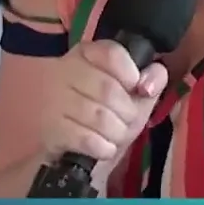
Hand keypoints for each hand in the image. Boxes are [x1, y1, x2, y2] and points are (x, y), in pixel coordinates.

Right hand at [39, 40, 169, 161]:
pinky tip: (102, 148)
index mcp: (87, 54)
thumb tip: (147, 85)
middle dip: (127, 113)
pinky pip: (86, 139)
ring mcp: (54, 100)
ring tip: (114, 136)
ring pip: (99, 116)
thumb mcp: (135, 95)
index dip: (130, 74)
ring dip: (116, 133)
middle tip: (125, 121)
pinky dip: (103, 148)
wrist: (70, 151)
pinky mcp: (51, 129)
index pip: (111, 53)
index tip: (134, 88)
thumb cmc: (107, 117)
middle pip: (108, 89)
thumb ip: (152, 78)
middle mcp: (65, 71)